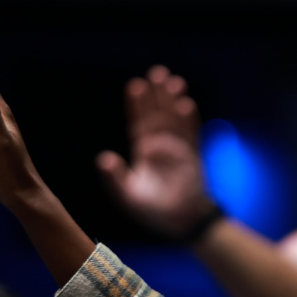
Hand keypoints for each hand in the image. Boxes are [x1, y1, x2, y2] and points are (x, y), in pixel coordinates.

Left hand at [97, 66, 216, 237]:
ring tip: (173, 82)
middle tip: (157, 73)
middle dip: (158, 95)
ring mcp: (179, 151)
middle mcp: (162, 147)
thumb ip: (115, 178)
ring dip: (174, 102)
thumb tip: (103, 158)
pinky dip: (189, 121)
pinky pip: (192, 135)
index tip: (135, 86)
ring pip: (176, 120)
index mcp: (144, 153)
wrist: (182, 224)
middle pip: (159, 115)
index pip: (139, 123)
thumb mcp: (128, 195)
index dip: (137, 105)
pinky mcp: (194, 158)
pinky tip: (186, 105)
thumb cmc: (154, 212)